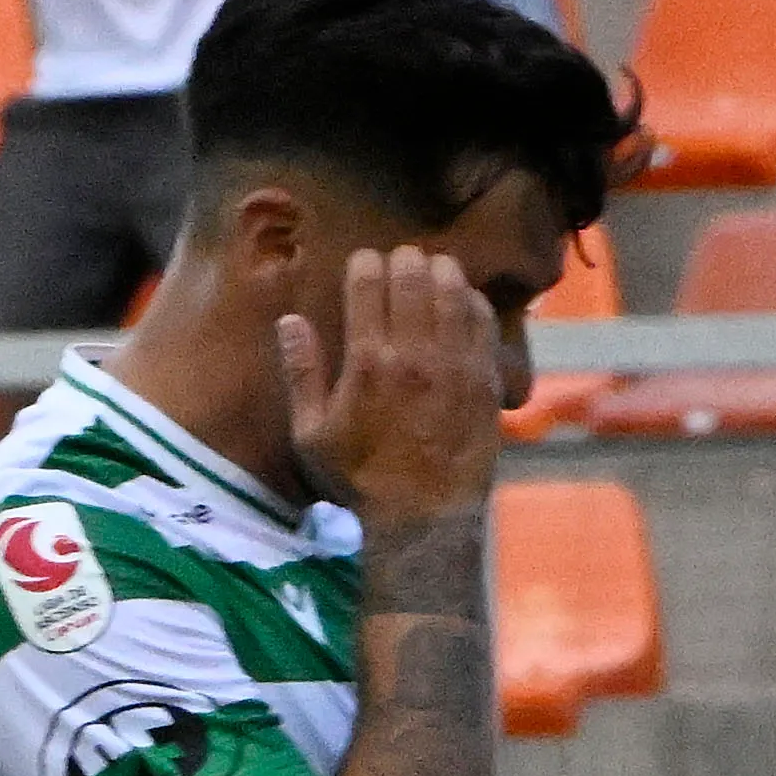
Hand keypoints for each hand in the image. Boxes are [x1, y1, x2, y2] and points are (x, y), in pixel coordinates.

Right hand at [281, 245, 505, 529]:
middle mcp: (416, 357)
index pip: (368, 286)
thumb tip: (289, 321)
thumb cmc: (359, 478)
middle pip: (415, 282)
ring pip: (455, 298)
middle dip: (408, 261)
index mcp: (368, 362)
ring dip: (445, 274)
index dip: (367, 264)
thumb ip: (301, 373)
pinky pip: (485, 330)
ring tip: (438, 266)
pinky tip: (468, 300)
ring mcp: (456, 369)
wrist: (424, 518)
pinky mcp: (486, 386)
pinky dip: (477, 306)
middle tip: (404, 257)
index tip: (365, 259)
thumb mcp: (311, 433)